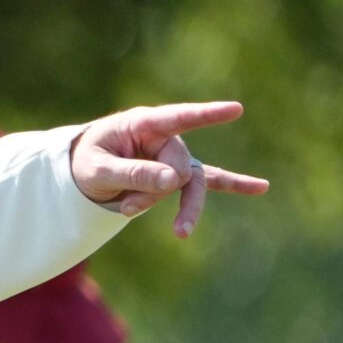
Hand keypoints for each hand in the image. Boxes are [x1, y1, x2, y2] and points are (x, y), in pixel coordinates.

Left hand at [69, 102, 268, 236]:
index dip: (206, 115)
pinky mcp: (178, 173)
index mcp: (141, 124)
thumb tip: (175, 181)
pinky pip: (209, 180)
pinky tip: (260, 187)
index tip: (236, 109)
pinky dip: (233, 184)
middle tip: (127, 209)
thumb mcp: (97, 171)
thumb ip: (133, 174)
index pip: (178, 118)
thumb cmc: (86, 163)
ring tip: (180, 233)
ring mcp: (174, 155)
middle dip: (154, 193)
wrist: (82, 171)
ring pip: (190, 183)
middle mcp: (164, 137)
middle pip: (178, 168)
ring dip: (183, 208)